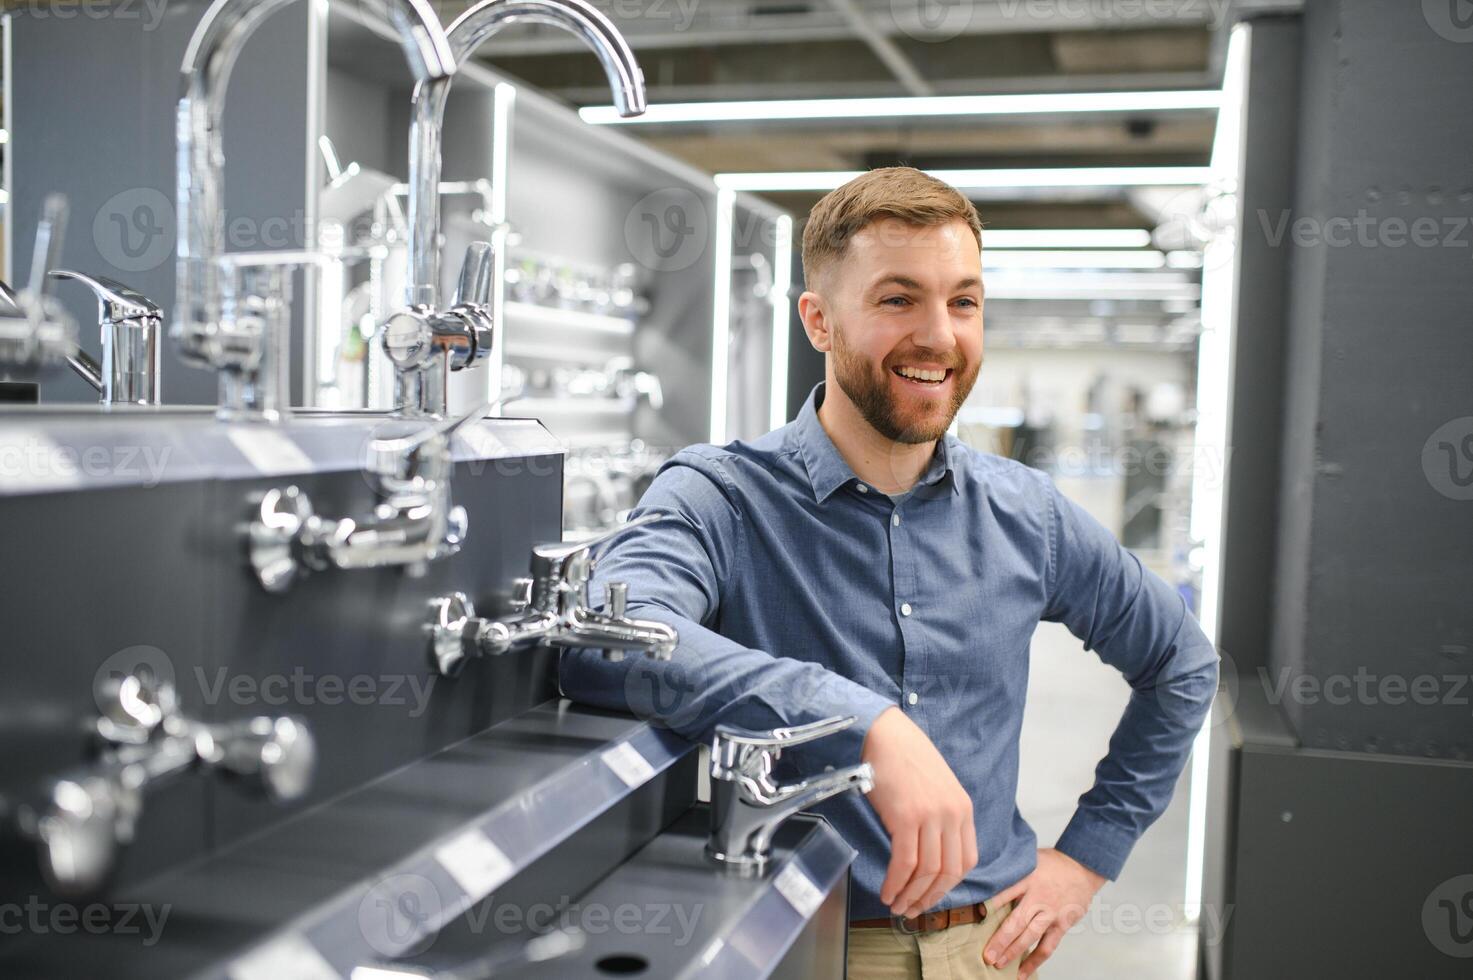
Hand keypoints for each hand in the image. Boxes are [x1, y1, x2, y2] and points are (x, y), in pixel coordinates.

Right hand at [860, 706, 977, 918]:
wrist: (884, 733)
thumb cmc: (905, 757)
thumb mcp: (936, 786)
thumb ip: (941, 816)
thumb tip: (930, 851)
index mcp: (963, 808)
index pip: (967, 860)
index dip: (949, 885)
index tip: (933, 895)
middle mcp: (952, 814)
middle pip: (949, 871)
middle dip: (930, 897)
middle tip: (913, 910)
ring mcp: (930, 816)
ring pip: (928, 872)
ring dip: (911, 895)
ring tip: (896, 905)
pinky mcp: (906, 817)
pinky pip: (905, 862)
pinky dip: (896, 882)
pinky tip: (887, 891)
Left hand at [984, 848, 1105, 977]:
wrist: (1082, 866)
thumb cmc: (1051, 864)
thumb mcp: (1028, 860)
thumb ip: (1011, 872)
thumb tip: (985, 880)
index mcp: (1027, 879)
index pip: (1005, 892)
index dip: (990, 904)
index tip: (975, 915)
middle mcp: (1038, 898)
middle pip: (1016, 921)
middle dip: (1000, 939)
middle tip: (986, 954)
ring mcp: (1050, 914)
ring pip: (1030, 937)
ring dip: (1013, 952)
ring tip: (998, 964)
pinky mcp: (1061, 925)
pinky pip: (1047, 947)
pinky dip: (1034, 961)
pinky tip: (1022, 972)